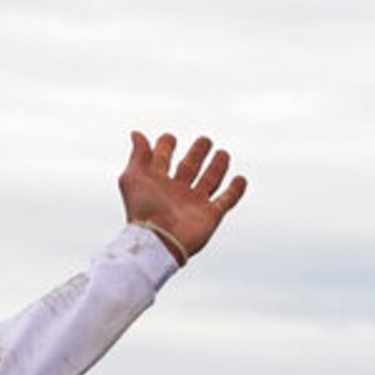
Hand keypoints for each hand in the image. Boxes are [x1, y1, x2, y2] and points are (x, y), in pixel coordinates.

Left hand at [119, 131, 247, 263]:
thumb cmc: (142, 209)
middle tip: (205, 140)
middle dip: (197, 154)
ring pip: (209, 181)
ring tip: (223, 153)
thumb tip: (137, 133)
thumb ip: (138, 155)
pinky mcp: (210, 216)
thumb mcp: (133, 177)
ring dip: (217, 167)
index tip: (169, 138)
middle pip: (189, 168)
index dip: (165, 148)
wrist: (158, 240)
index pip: (162, 160)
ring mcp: (194, 204)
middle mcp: (176, 192)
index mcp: (156, 182)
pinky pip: (226, 201)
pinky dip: (235, 190)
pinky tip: (240, 178)